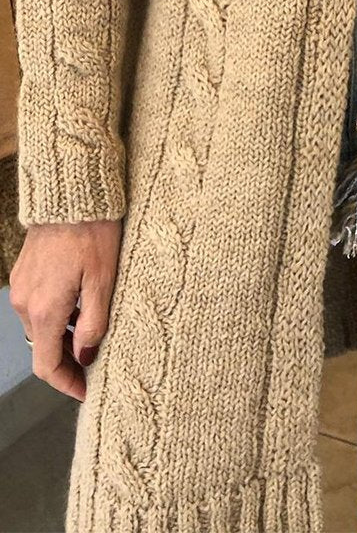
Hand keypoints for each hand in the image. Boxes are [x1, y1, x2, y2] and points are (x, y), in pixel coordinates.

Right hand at [8, 220, 121, 401]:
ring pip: (41, 326)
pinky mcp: (24, 272)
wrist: (72, 194)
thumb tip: (86, 356)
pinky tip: (81, 304)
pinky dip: (57, 314)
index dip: (67, 383)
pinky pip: (38, 305)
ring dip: (63, 335)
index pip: (47, 365)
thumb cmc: (92, 233)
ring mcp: (22, 286)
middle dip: (68, 359)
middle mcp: (25, 302)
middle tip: (97, 362)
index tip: (86, 391)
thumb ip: (94, 323)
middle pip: (43, 346)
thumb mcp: (103, 281)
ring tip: (94, 331)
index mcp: (44, 310)